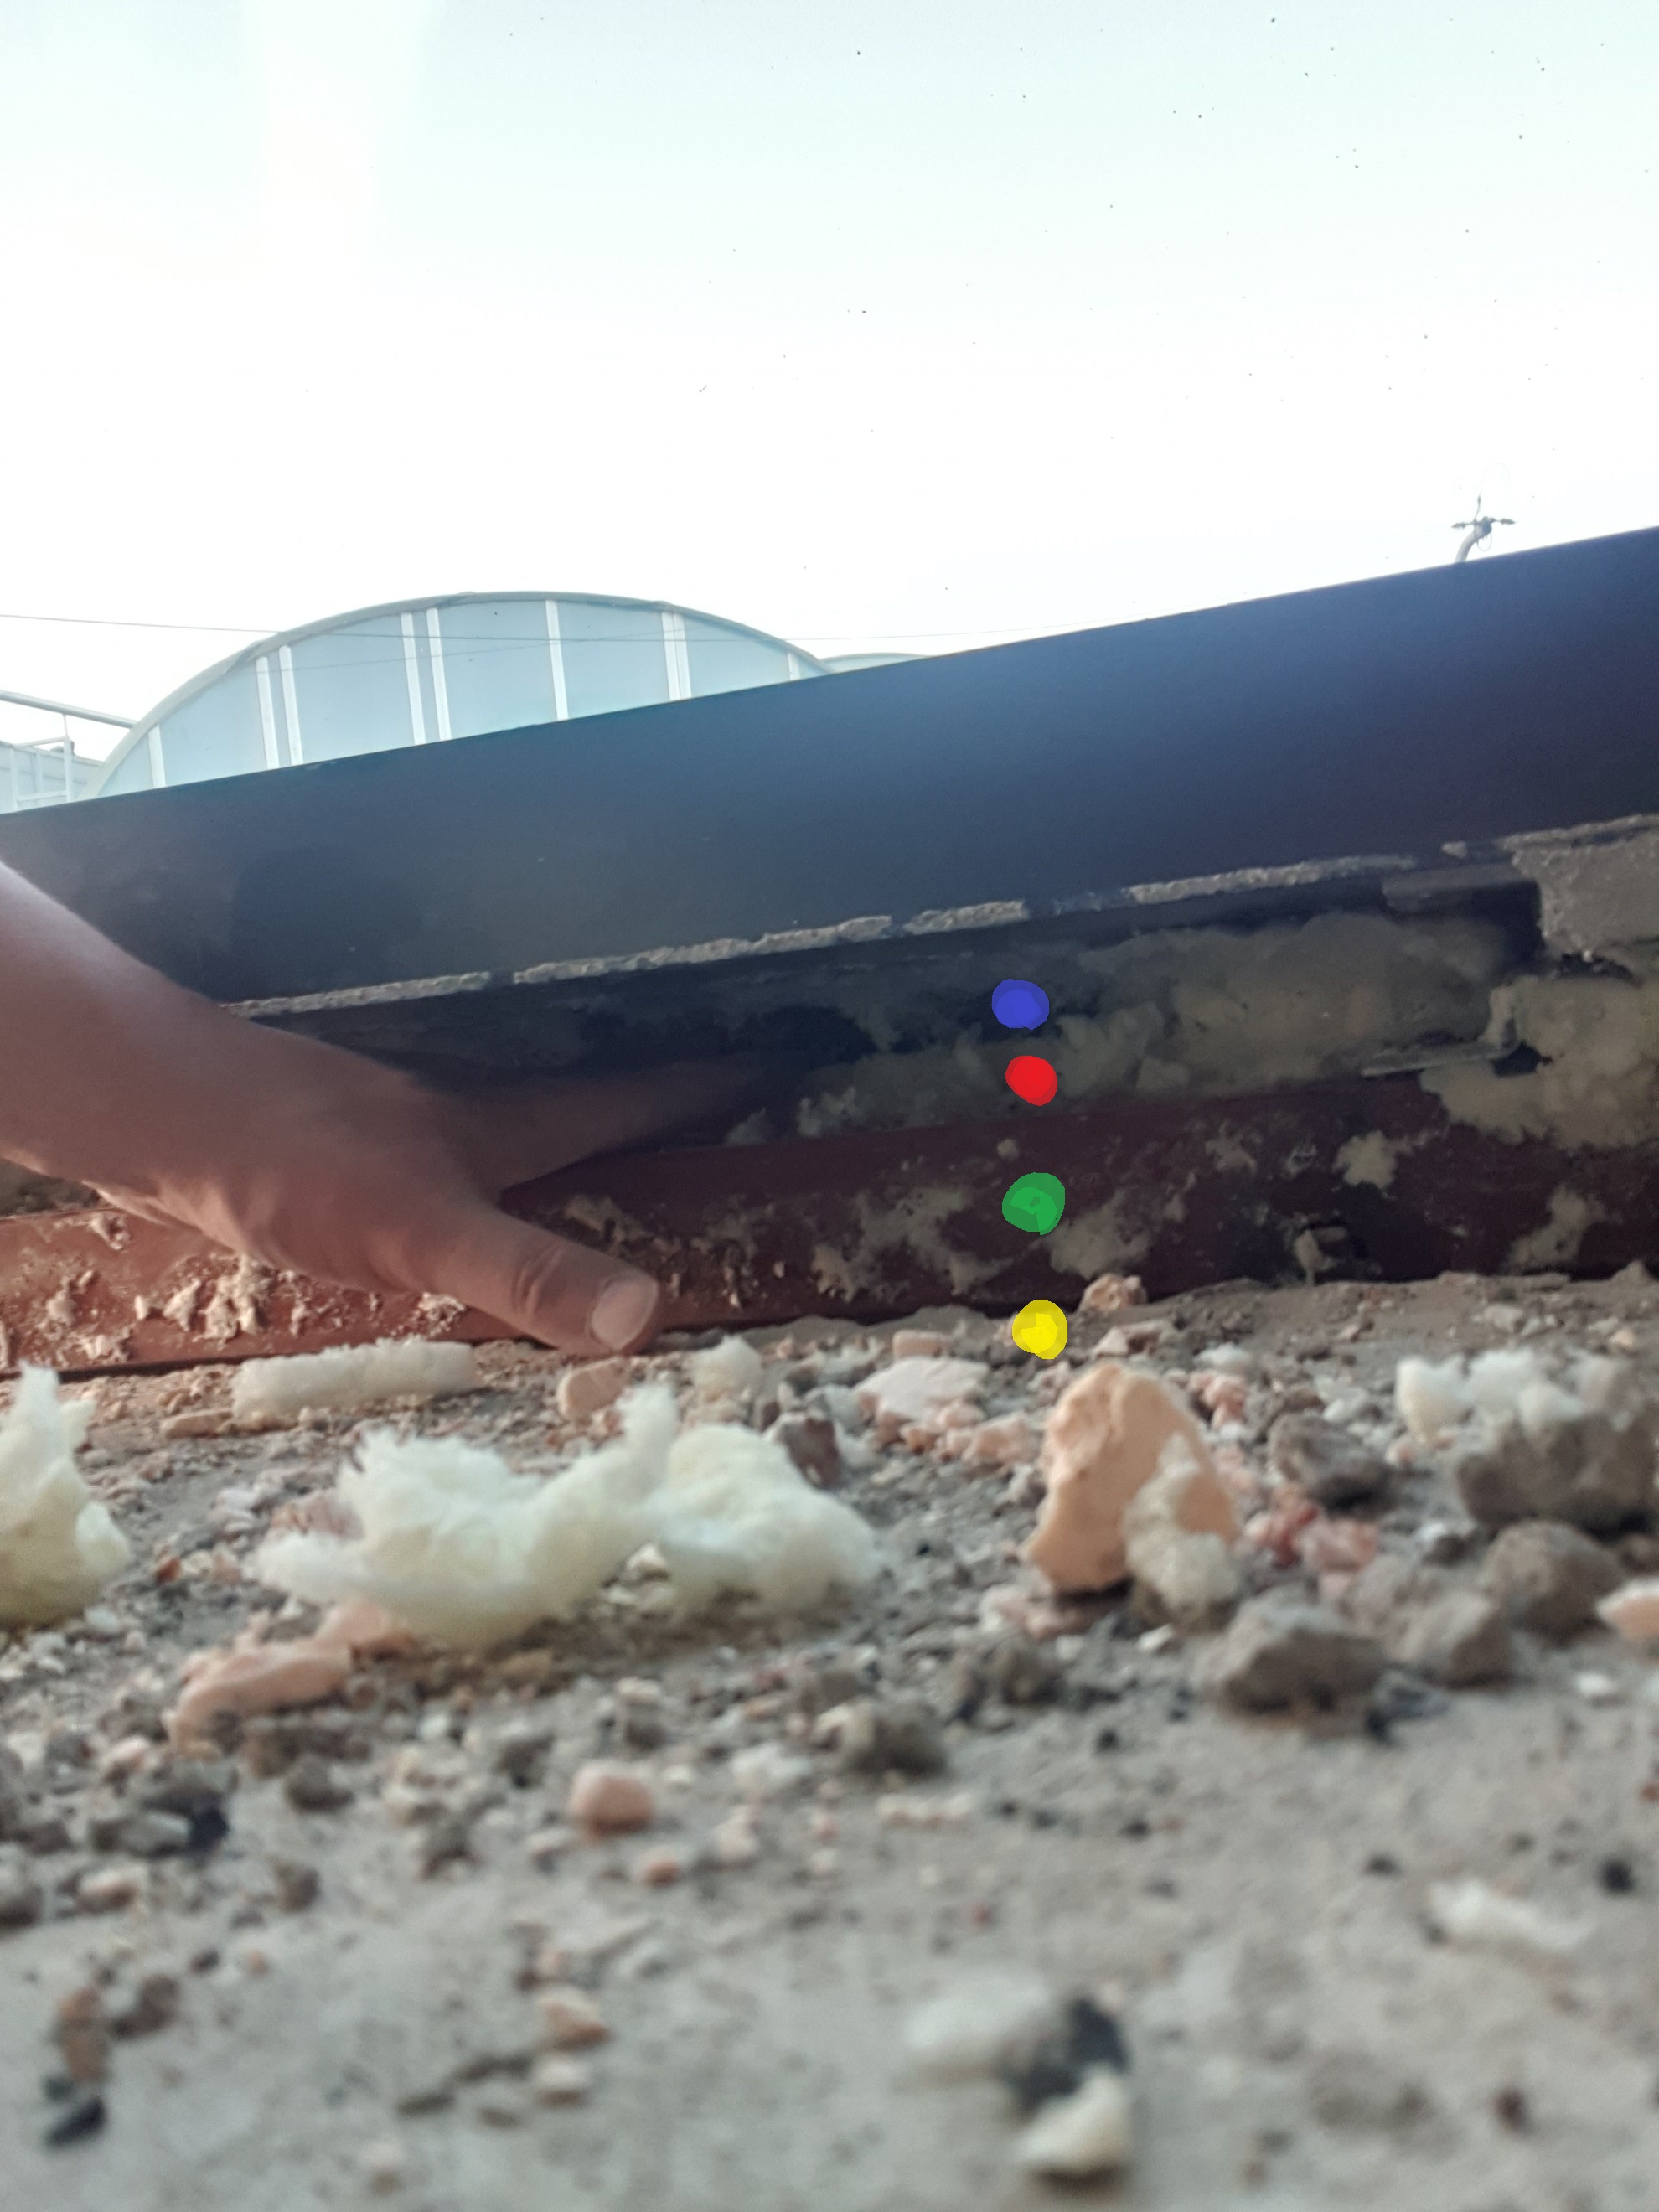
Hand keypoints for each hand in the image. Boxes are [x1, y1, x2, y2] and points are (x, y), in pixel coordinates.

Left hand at [96, 1029, 773, 1357]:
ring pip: (535, 1129)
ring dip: (597, 1136)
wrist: (162, 1119)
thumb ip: (529, 1273)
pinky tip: (495, 1204)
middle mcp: (477, 1118)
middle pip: (599, 1104)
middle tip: (745, 1109)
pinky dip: (514, 1172)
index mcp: (511, 1127)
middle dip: (672, 1106)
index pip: (639, 1097)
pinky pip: (474, 1160)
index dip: (715, 1083)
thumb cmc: (297, 1164)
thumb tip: (648, 1317)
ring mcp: (422, 1133)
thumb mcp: (424, 1230)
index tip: (790, 1060)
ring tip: (650, 1157)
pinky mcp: (367, 1156)